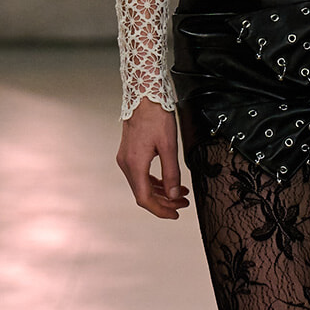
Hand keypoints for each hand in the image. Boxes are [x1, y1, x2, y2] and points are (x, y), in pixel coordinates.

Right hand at [116, 101, 190, 219]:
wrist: (144, 95)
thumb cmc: (156, 116)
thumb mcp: (169, 146)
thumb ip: (172, 172)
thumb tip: (174, 194)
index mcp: (135, 164)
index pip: (145, 198)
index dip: (161, 210)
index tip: (176, 214)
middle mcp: (126, 163)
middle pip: (143, 194)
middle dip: (164, 202)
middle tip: (183, 204)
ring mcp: (126, 158)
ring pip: (142, 185)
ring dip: (161, 192)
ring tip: (181, 194)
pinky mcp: (129, 153)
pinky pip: (140, 175)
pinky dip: (154, 182)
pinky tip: (168, 182)